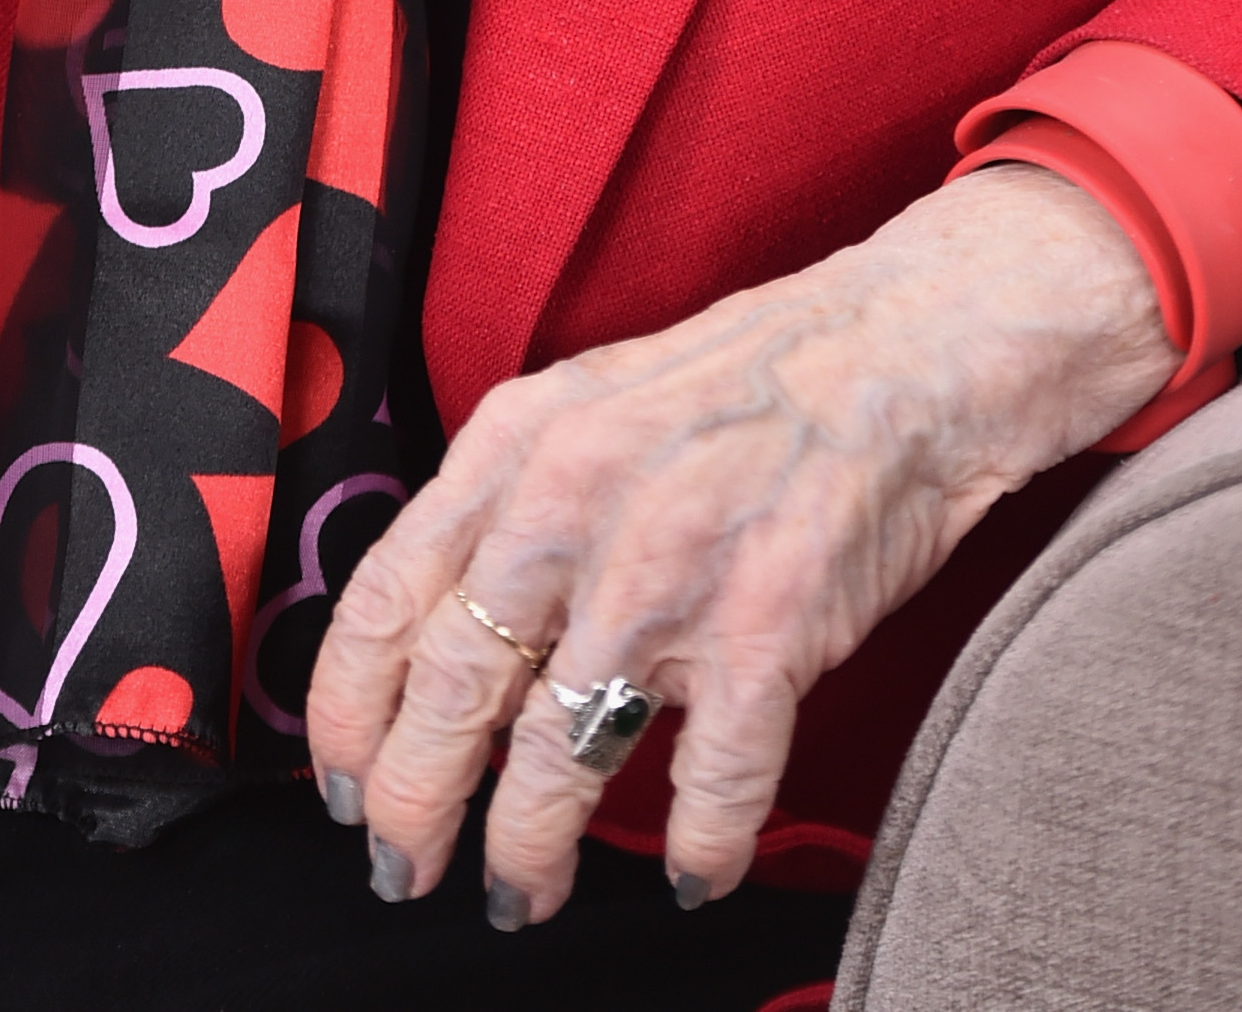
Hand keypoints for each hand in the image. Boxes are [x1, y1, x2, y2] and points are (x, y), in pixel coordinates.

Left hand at [305, 166, 1173, 927]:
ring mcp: (669, 574)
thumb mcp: (588, 404)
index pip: (387, 599)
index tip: (340, 779)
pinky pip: (712, 784)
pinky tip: (690, 874)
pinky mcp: (768, 632)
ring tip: (518, 892)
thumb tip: (434, 623)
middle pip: (451, 692)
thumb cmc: (744, 382)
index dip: (347, 712)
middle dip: (411, 803)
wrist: (901, 348)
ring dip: (526, 849)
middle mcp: (572, 506)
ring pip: (557, 756)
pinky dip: (697, 850)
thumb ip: (507, 500)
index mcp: (516, 444)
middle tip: (402, 865)